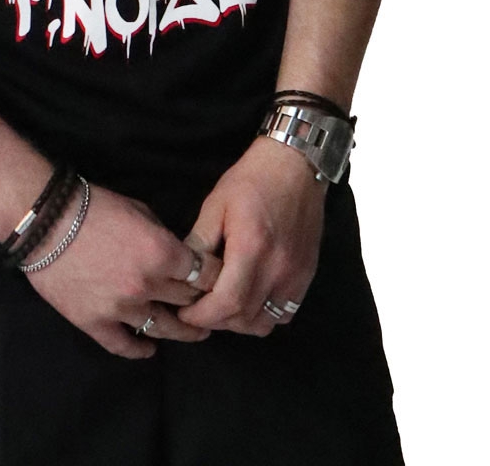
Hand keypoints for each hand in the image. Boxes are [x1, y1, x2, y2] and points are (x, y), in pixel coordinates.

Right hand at [23, 182, 223, 359]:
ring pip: (164, 328)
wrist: (45, 221)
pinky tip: (150, 348)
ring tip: (195, 333)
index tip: (222, 279)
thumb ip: (162, 235)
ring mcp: (120, 308)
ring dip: (183, 332)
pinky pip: (124, 345)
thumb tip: (176, 254)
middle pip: (188, 301)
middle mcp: (147, 285)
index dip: (216, 276)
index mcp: (162, 252)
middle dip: (201, 300)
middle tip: (211, 304)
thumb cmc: (93, 206)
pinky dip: (140, 349)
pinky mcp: (94, 323)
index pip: (206, 274)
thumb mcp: (139, 209)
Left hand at [176, 135, 326, 336]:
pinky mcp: (307, 276)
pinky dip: (263, 316)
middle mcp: (278, 268)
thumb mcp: (216, 205)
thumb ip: (199, 243)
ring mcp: (296, 275)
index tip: (184, 312)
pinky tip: (249, 299)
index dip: (201, 315)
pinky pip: (284, 314)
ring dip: (239, 322)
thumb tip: (182, 274)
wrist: (295, 165)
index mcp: (252, 248)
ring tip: (221, 305)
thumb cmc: (251, 180)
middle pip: (243, 318)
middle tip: (197, 309)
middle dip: (215, 320)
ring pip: (264, 323)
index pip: (226, 303)